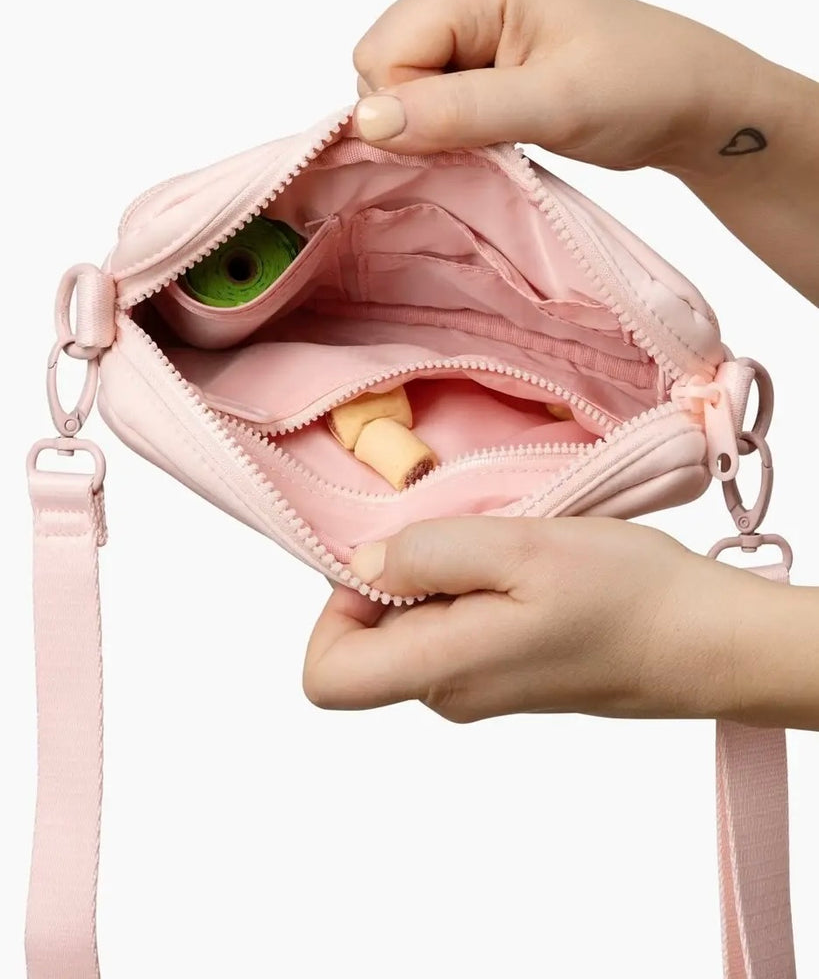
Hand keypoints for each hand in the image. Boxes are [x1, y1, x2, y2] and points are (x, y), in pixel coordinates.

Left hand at [303, 516, 763, 723]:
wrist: (704, 641)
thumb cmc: (624, 596)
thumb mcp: (519, 549)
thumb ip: (427, 555)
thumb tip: (363, 563)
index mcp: (441, 671)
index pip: (326, 675)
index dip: (333, 610)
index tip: (391, 559)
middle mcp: (449, 692)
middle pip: (371, 635)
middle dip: (402, 572)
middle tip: (469, 532)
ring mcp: (480, 686)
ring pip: (417, 623)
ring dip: (445, 572)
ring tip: (507, 544)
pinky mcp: (507, 670)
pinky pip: (459, 623)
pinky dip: (475, 583)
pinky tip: (526, 561)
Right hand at [350, 0, 757, 173]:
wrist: (687, 102)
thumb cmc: (638, 86)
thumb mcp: (551, 104)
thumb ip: (457, 111)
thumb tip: (369, 124)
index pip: (381, 56)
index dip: (409, 111)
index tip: (468, 138)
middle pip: (381, 72)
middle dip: (421, 121)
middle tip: (491, 136)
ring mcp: (466, 28)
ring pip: (401, 95)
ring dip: (438, 131)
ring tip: (502, 134)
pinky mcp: (476, 62)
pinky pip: (428, 105)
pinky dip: (451, 133)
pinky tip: (496, 136)